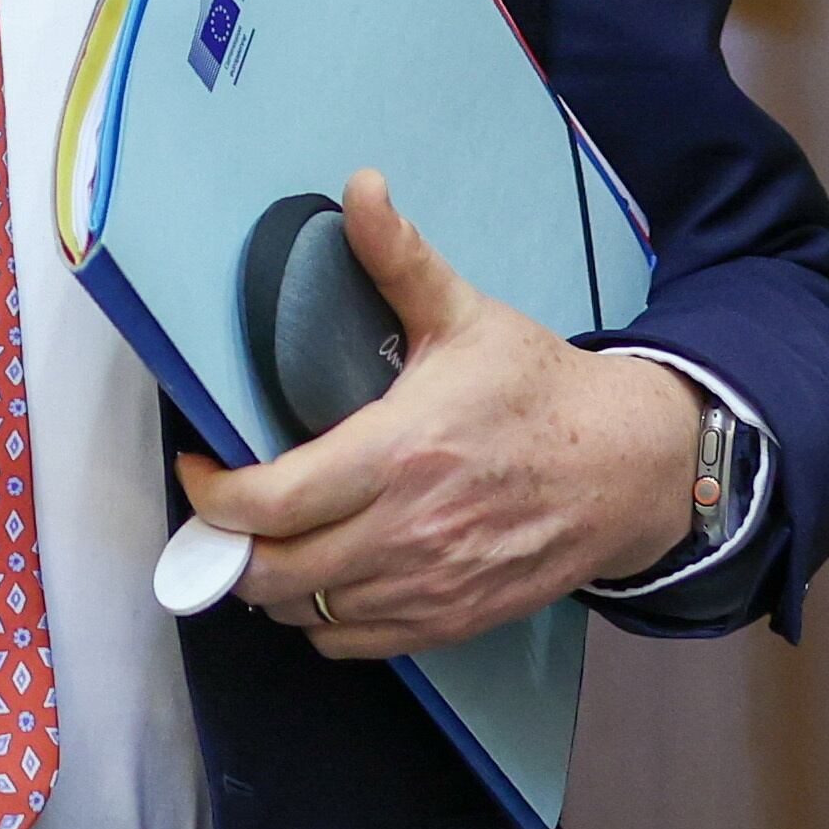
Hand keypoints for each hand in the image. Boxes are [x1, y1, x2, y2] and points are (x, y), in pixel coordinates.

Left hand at [181, 169, 694, 658]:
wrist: (630, 467)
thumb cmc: (538, 389)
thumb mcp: (464, 314)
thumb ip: (398, 256)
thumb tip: (359, 186)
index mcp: (399, 454)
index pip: (271, 502)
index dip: (212, 494)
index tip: (198, 466)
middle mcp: (409, 531)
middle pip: (273, 572)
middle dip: (226, 546)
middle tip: (219, 508)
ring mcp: (432, 585)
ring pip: (309, 613)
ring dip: (269, 582)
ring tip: (260, 538)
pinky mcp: (454, 619)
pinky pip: (355, 642)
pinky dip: (321, 618)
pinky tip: (318, 574)